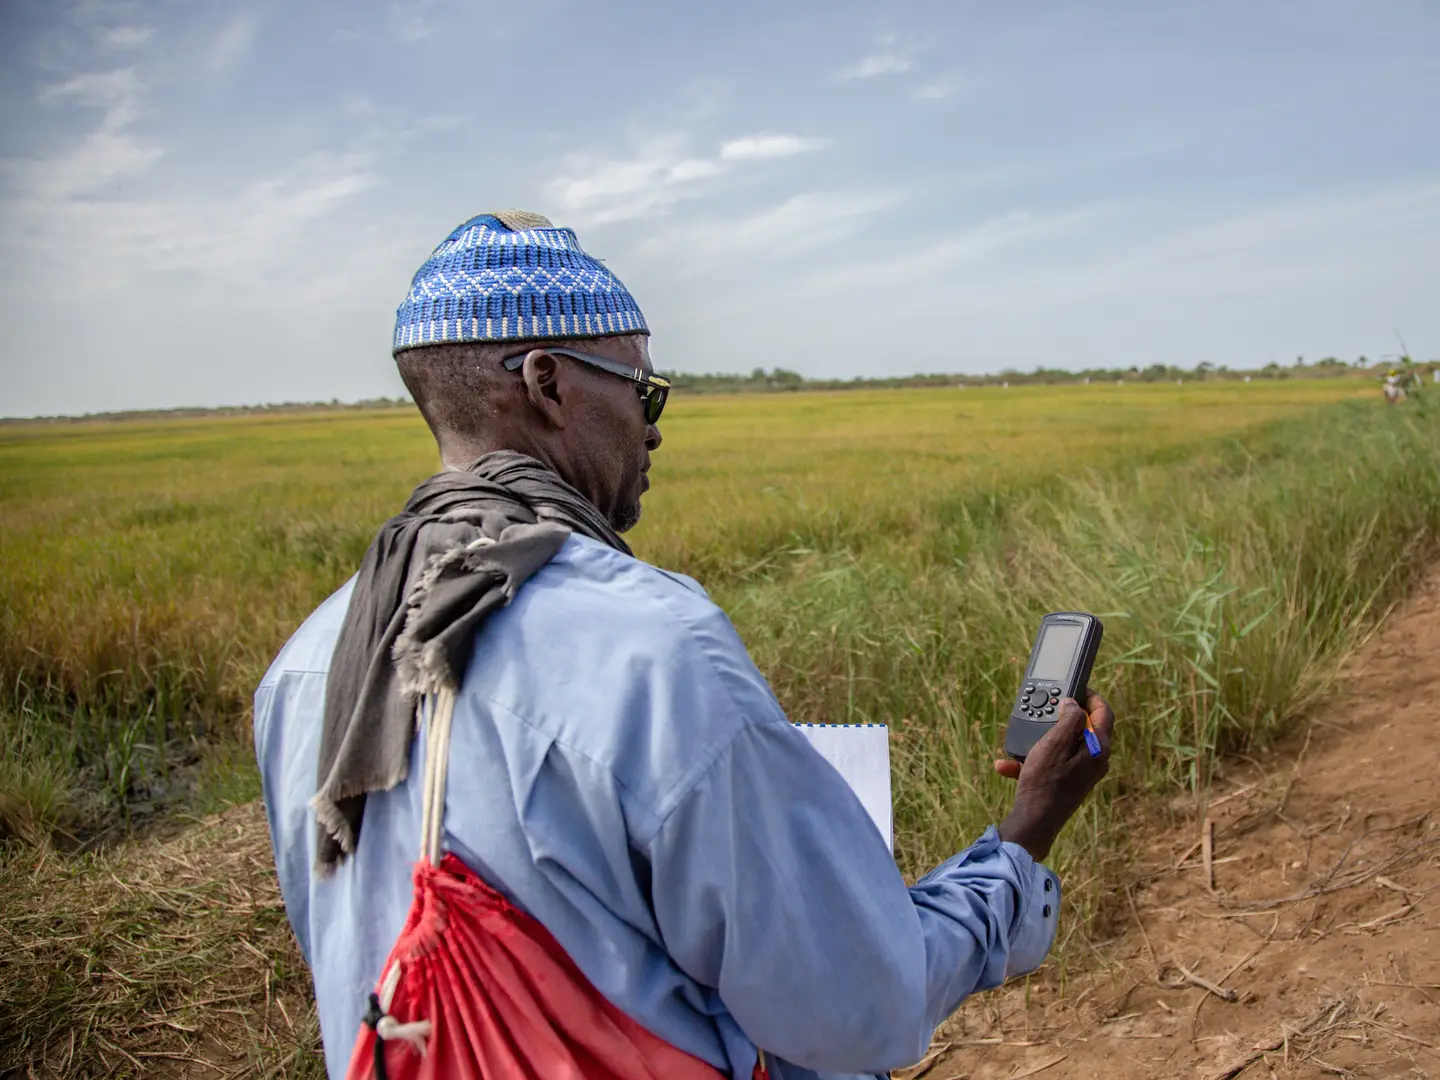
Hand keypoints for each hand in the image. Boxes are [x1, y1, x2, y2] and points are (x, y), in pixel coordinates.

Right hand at [992, 689, 1113, 861]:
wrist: (1034, 821)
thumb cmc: (1046, 780)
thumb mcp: (1056, 741)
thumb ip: (1070, 718)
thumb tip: (1074, 705)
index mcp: (1099, 748)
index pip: (1104, 713)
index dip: (1091, 696)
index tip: (1076, 686)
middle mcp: (1095, 760)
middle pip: (1083, 728)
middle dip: (1060, 717)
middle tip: (1045, 708)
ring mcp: (1082, 773)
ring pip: (1063, 745)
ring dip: (1041, 739)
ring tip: (1020, 739)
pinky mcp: (1067, 783)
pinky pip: (1051, 763)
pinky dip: (1032, 759)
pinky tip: (1008, 764)